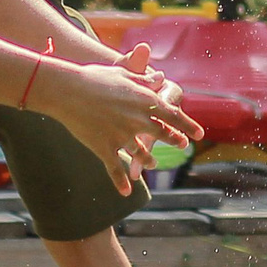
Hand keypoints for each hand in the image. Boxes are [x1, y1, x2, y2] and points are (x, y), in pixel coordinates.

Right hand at [31, 51, 203, 190]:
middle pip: (162, 133)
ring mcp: (121, 136)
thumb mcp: (123, 74)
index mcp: (144, 100)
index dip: (187, 125)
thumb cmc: (94, 78)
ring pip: (141, 153)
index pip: (173, 115)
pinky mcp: (104, 148)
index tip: (199, 135)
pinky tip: (127, 192)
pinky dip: (121, 182)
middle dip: (173, 140)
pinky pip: (116, 169)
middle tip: (182, 145)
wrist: (68, 90)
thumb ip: (143, 79)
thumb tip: (160, 77)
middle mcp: (137, 120)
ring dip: (149, 160)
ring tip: (154, 164)